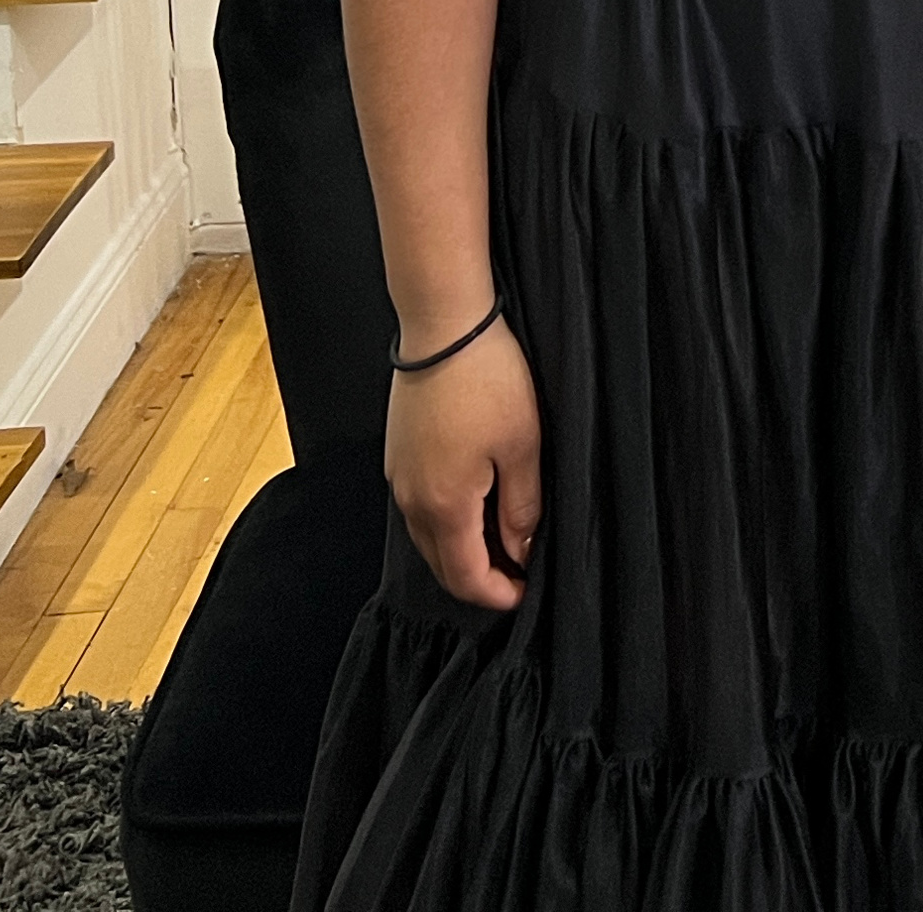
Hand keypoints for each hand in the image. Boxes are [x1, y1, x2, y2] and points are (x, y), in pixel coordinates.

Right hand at [386, 317, 542, 609]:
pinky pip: (419, 508)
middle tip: (517, 575)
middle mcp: (410, 501)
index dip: (495, 594)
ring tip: (502, 543)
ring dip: (461, 550)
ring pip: (428, 537)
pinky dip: (446, 522)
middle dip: (478, 578)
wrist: (443, 327)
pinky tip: (474, 506)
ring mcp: (398, 478)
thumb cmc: (488, 381)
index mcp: (443, 506)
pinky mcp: (398, 455)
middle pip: (441, 563)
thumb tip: (521, 550)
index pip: (464, 575)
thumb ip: (521, 506)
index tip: (524, 595)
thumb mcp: (523, 445)